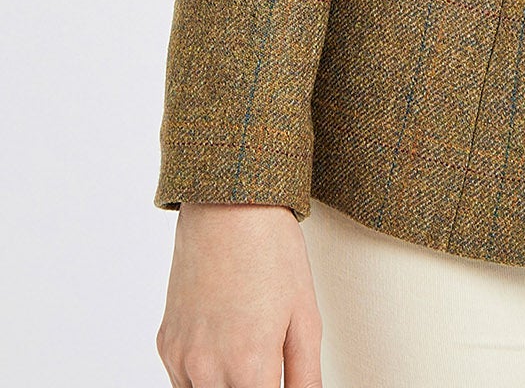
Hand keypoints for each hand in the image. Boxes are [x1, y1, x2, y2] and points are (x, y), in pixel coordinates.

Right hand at [156, 202, 322, 386]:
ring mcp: (182, 358)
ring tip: (247, 353)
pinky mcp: (166, 345)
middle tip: (267, 368)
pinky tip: (225, 346)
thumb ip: (306, 376)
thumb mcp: (305, 316)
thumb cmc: (272, 252)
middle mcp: (208, 369)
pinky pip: (183, 381)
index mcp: (249, 365)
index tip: (278, 383)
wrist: (228, 206)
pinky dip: (204, 377)